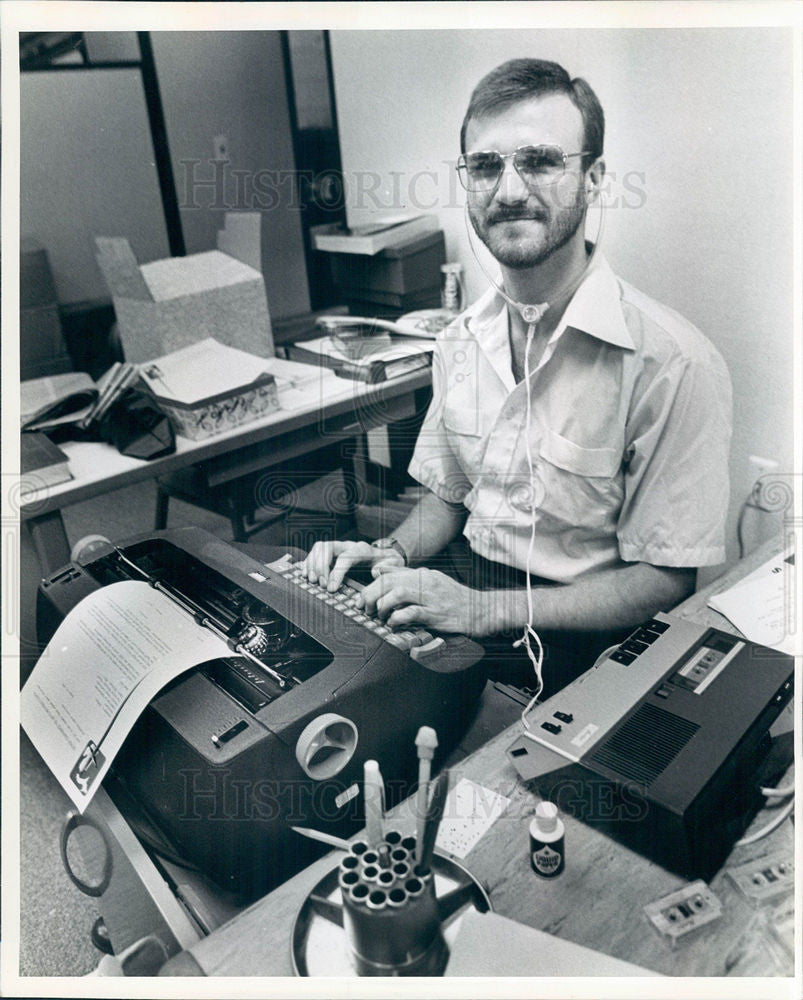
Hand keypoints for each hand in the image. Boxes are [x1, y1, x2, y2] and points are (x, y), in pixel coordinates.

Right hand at [299, 540, 403, 591]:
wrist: (386, 555)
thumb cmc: (388, 562)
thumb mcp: (394, 565)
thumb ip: (387, 568)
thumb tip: (375, 572)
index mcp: (361, 549)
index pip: (344, 557)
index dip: (336, 572)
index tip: (331, 588)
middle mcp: (347, 545)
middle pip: (327, 547)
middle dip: (320, 566)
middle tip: (320, 584)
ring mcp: (338, 548)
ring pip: (319, 548)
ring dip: (312, 564)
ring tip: (312, 581)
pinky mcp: (332, 554)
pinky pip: (315, 553)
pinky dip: (308, 562)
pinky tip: (305, 574)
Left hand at [360, 566, 490, 635]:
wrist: (482, 610)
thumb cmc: (456, 598)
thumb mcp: (431, 581)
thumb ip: (406, 576)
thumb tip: (379, 571)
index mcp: (422, 574)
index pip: (389, 574)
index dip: (370, 587)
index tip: (362, 599)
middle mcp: (425, 582)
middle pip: (389, 582)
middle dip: (371, 595)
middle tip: (365, 609)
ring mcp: (431, 597)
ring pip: (398, 594)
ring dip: (383, 606)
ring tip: (379, 616)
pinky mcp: (437, 614)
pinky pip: (412, 613)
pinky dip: (397, 618)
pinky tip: (393, 624)